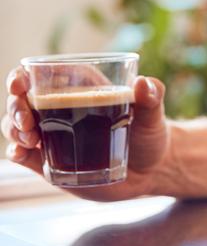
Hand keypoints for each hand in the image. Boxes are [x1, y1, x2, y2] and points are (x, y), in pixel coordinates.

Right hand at [2, 67, 169, 200]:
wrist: (151, 170)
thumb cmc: (151, 134)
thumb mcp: (153, 114)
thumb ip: (151, 97)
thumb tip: (143, 83)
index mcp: (80, 88)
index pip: (40, 74)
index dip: (22, 77)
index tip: (20, 84)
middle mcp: (60, 109)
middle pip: (22, 101)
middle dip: (15, 107)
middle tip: (27, 121)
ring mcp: (53, 135)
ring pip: (17, 126)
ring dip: (14, 130)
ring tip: (31, 139)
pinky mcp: (51, 161)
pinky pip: (24, 155)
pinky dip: (16, 152)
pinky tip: (21, 154)